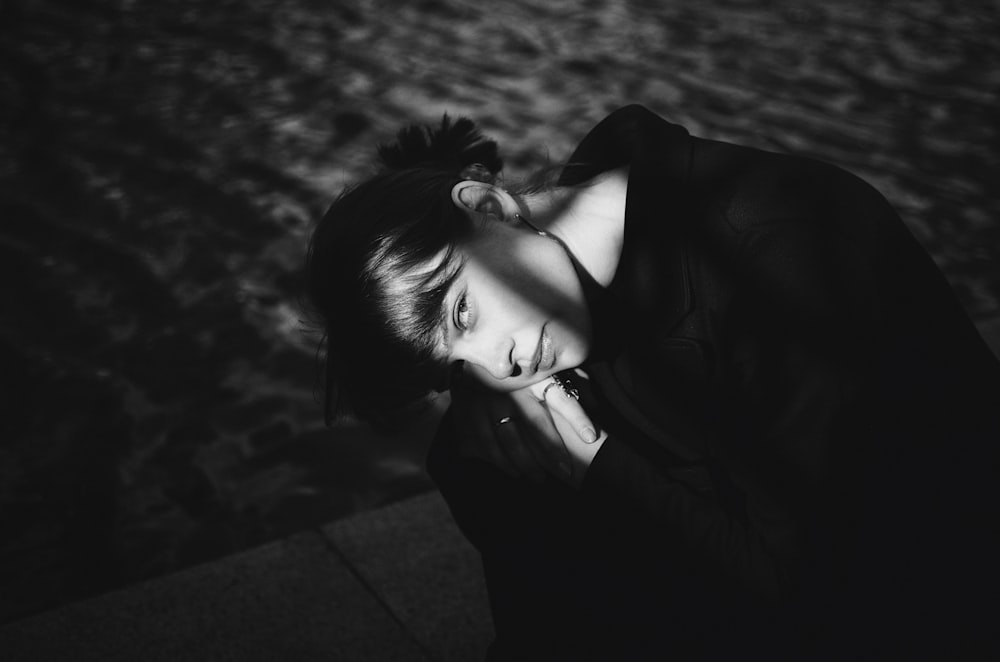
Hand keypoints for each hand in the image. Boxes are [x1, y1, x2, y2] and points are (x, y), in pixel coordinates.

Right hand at [451, 367, 603, 485]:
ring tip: (541, 479)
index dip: (577, 417)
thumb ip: (571, 380)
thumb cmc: (518, 365)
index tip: (591, 437)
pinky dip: (501, 461)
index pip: (561, 397)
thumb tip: (594, 401)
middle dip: (553, 451)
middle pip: (535, 423)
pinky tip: (514, 473)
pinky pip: (486, 442)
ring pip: (510, 438)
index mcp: (534, 375)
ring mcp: (489, 399)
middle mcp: (512, 388)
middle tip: (568, 473)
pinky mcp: (469, 410)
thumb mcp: (544, 367)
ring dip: (527, 463)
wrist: (472, 351)